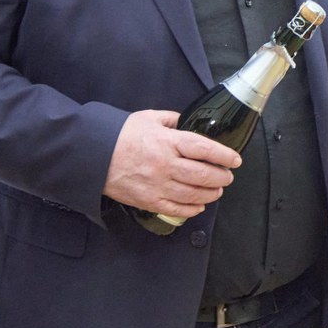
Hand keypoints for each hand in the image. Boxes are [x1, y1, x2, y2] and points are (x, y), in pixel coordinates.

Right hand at [102, 110, 240, 220]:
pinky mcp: (148, 200)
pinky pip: (176, 209)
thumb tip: (189, 122)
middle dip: (221, 177)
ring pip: (193, 194)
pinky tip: (199, 205)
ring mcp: (157, 185)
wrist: (92, 155)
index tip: (235, 159)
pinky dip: (192, 209)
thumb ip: (173, 120)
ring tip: (217, 190)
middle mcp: (165, 165)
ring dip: (210, 193)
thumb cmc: (120, 135)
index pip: (204, 149)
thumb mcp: (149, 118)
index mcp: (167, 141)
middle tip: (227, 176)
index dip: (223, 155)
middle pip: (203, 174)